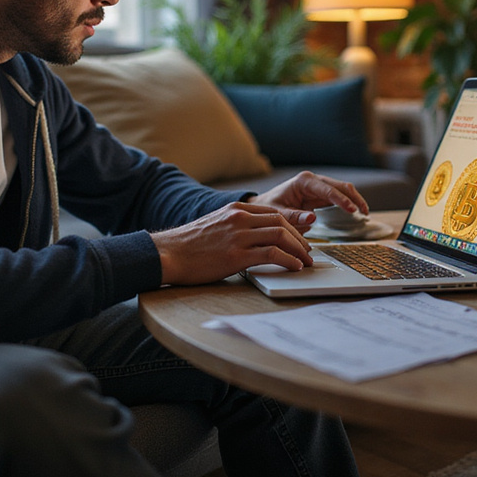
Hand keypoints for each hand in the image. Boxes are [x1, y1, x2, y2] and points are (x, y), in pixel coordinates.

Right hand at [150, 201, 314, 285]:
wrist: (168, 254)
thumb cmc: (188, 245)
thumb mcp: (215, 225)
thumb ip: (235, 226)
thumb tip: (254, 238)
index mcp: (235, 209)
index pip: (274, 212)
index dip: (293, 225)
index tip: (301, 237)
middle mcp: (240, 218)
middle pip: (282, 222)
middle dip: (300, 238)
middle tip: (308, 252)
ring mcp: (239, 236)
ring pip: (281, 235)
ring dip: (299, 250)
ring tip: (306, 262)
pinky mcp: (237, 255)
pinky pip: (272, 254)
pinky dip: (289, 260)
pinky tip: (295, 267)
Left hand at [247, 171, 368, 229]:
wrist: (264, 205)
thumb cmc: (269, 207)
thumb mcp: (278, 213)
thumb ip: (293, 216)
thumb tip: (312, 218)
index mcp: (303, 181)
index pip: (327, 189)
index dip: (341, 200)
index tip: (352, 210)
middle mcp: (313, 181)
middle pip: (340, 186)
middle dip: (354, 198)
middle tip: (363, 212)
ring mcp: (319, 187)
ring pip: (343, 189)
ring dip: (355, 199)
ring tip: (365, 213)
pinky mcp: (322, 195)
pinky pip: (340, 197)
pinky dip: (350, 203)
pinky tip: (358, 212)